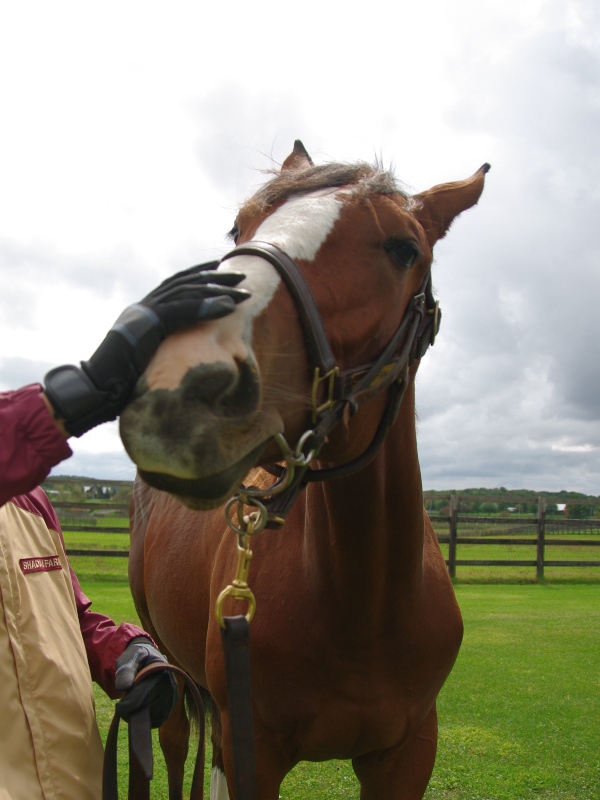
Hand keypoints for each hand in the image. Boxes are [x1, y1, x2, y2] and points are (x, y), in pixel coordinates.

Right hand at [44, 262, 248, 435]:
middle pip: (185, 284)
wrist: (97, 390)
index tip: (222, 271)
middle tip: (242, 275)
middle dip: (215, 278)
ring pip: (186, 293)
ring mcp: (144, 312)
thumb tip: (188, 355)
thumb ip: (165, 347)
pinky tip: (228, 306)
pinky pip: (182, 310)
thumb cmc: (122, 383)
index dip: (199, 276)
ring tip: (243, 292)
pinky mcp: (147, 323)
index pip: (176, 286)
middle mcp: (143, 306)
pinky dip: (207, 307)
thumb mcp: (149, 359)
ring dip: (218, 290)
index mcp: (144, 311)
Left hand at [114, 637, 177, 728]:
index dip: (127, 705)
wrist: (149, 658)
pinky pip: (156, 721)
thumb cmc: (137, 658)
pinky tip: (140, 708)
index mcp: (161, 673)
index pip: (142, 697)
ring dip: (138, 715)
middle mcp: (170, 686)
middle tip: (123, 705)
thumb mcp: (130, 658)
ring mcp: (172, 698)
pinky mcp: (170, 707)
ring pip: (152, 718)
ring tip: (132, 704)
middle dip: (131, 711)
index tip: (118, 706)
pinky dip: (146, 719)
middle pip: (147, 710)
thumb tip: (124, 688)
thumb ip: (125, 671)